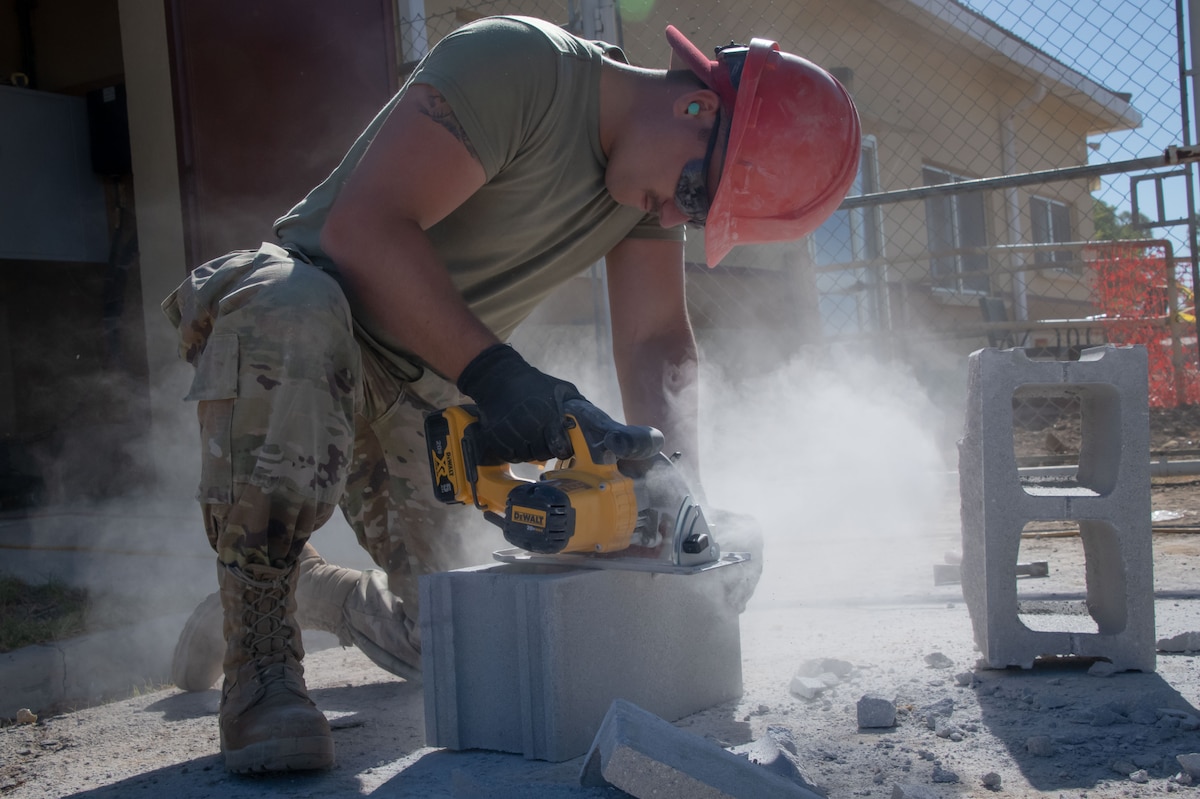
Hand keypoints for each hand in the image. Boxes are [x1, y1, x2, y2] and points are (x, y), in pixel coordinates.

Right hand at [456, 344, 583, 462]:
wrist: (499, 377)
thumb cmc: (534, 383)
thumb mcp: (562, 388)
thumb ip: (578, 405)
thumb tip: (595, 421)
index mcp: (548, 416)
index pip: (561, 448)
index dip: (564, 449)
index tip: (564, 445)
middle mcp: (529, 427)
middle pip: (544, 455)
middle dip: (547, 450)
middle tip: (545, 439)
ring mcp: (511, 434)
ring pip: (527, 457)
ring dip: (530, 450)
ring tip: (530, 435)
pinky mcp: (496, 439)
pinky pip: (511, 456)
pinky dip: (515, 451)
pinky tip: (517, 438)